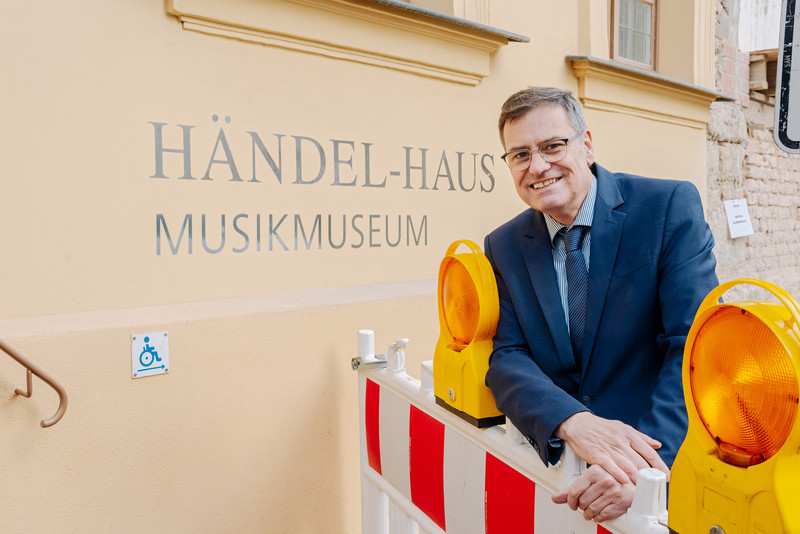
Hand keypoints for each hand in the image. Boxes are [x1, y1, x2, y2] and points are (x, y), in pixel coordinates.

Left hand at [552, 464, 634, 521]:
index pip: (574, 490)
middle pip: (582, 501)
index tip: (572, 504)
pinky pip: (602, 516)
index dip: (570, 501)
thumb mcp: (590, 480)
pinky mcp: (620, 503)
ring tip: (592, 510)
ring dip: (589, 514)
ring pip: (591, 510)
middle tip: (585, 505)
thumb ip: (572, 489)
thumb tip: (555, 498)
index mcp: (595, 470)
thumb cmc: (611, 481)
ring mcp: (613, 491)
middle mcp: (605, 480)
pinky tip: (600, 513)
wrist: (635, 486)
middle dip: (582, 507)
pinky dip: (598, 517)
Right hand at [554, 412, 668, 483]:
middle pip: (640, 462)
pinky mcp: (598, 454)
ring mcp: (610, 448)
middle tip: (656, 487)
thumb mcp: (623, 428)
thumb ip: (642, 437)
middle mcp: (621, 441)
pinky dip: (619, 475)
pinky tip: (625, 482)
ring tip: (644, 490)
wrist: (579, 425)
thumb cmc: (601, 428)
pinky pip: (611, 466)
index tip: (666, 476)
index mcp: (629, 435)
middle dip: (650, 477)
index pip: (649, 452)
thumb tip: (658, 445)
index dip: (660, 466)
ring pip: (628, 466)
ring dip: (637, 480)